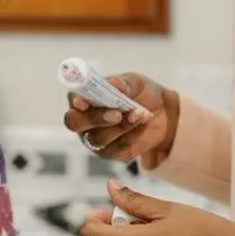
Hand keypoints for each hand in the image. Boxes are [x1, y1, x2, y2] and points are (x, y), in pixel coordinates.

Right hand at [63, 73, 179, 166]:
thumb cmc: (141, 94)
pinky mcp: (111, 153)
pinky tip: (143, 123)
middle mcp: (84, 119)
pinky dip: (133, 135)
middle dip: (95, 118)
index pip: (72, 99)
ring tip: (141, 113)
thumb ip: (123, 83)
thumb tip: (114, 83)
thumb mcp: (136, 83)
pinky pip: (118, 148)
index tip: (85, 102)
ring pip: (99, 138)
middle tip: (117, 114)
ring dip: (121, 126)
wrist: (162, 114)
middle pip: (75, 123)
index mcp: (84, 97)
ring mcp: (95, 138)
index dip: (76, 101)